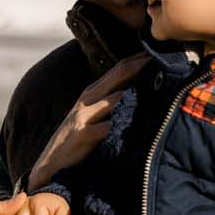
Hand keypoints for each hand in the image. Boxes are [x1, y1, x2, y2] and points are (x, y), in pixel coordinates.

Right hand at [27, 53, 148, 189]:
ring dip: (136, 94)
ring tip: (160, 86)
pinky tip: (138, 125)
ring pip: (114, 99)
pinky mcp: (82, 135)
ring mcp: (84, 116)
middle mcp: (88, 99)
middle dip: (140, 66)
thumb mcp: (91, 114)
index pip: (118, 69)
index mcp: (92, 92)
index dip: (138, 59)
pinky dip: (121, 124)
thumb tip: (141, 91)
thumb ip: (111, 102)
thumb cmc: (78, 136)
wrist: (51, 162)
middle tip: (162, 59)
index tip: (159, 52)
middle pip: (117, 76)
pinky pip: (106, 127)